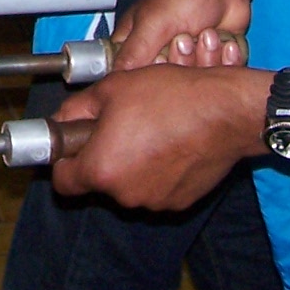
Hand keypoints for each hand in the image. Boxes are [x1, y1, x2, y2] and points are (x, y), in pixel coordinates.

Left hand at [50, 64, 268, 208]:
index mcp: (101, 169)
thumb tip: (62, 120)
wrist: (227, 112)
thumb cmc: (171, 97)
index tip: (71, 146)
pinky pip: (157, 187)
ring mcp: (155, 201)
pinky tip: (172, 142)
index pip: (64, 182)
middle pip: (100, 180)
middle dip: (104, 154)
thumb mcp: (113, 88)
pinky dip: (159, 169)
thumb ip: (78, 108)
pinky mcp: (180, 201)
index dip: (63, 161)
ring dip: (133, 162)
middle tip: (120, 124)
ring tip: (152, 129)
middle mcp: (125, 194)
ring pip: (130, 182)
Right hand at [111, 0, 250, 67]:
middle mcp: (157, 56)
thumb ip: (135, 51)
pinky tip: (221, 40)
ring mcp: (184, 63)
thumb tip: (117, 80)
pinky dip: (224, 60)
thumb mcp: (154, 21)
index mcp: (134, 44)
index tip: (160, 61)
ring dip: (205, 56)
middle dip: (181, 61)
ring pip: (191, 81)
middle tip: (185, 38)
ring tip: (205, 33)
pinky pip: (215, 79)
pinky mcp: (208, 66)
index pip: (127, 76)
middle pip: (164, 83)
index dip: (144, 76)